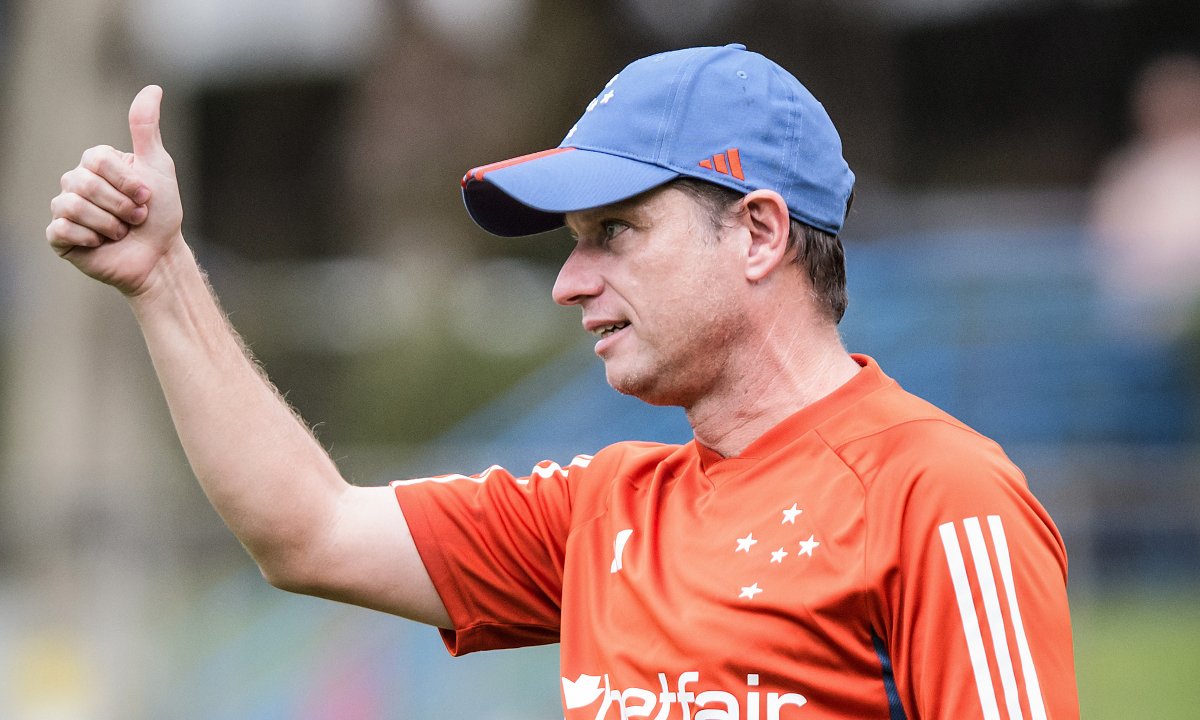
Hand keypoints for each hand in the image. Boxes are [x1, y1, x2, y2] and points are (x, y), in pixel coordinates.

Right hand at [46, 85, 184, 295]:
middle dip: (121, 206)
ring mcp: (65, 209)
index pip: (97, 160)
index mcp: (96, 163)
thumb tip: (153, 88)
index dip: (127, 182)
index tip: (147, 196)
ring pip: (72, 207)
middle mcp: (76, 182)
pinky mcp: (60, 237)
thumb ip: (147, 128)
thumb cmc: (161, 214)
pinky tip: (100, 244)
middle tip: (136, 218)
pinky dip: (89, 238)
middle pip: (83, 183)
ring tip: (122, 233)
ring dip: (109, 224)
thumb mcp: (158, 167)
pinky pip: (61, 229)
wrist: (159, 257)